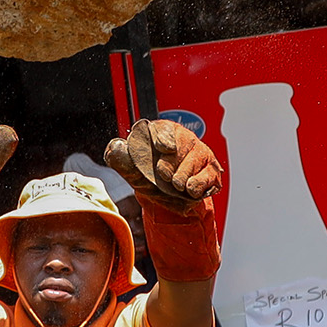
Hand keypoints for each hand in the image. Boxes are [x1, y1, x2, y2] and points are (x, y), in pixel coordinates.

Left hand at [103, 119, 223, 212]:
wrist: (171, 198)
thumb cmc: (151, 176)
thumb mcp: (132, 168)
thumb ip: (119, 156)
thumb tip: (115, 146)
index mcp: (163, 132)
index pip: (165, 129)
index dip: (164, 137)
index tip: (163, 148)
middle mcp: (185, 139)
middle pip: (182, 144)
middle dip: (171, 163)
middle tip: (164, 175)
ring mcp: (201, 153)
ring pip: (195, 160)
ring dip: (183, 177)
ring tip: (176, 185)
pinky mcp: (212, 170)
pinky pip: (207, 176)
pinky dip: (197, 185)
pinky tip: (189, 190)